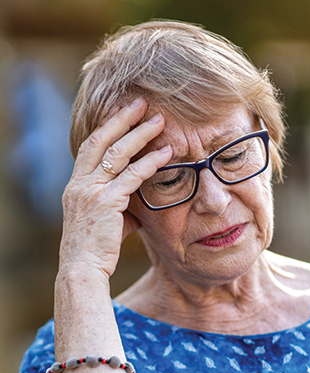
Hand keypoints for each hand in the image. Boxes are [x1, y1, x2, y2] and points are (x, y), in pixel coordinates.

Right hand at [60, 98, 171, 276]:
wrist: (82, 269)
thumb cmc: (95, 247)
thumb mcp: (105, 219)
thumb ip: (119, 203)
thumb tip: (138, 199)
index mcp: (77, 184)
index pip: (92, 145)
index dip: (108, 126)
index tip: (124, 112)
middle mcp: (80, 182)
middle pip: (101, 140)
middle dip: (122, 118)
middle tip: (142, 102)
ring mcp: (91, 191)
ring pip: (117, 153)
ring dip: (140, 133)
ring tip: (159, 119)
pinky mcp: (106, 203)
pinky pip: (131, 176)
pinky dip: (150, 162)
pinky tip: (167, 153)